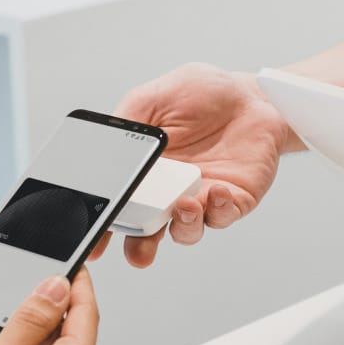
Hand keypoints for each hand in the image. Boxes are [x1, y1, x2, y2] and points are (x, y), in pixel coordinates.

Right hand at [88, 63, 293, 267]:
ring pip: (187, 230)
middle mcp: (170, 194)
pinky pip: (224, 215)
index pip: (122, 208)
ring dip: (183, 224)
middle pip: (150, 233)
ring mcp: (201, 199)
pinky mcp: (234, 200)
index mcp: (144, 175)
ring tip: (184, 205)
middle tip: (140, 251)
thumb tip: (104, 151)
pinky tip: (216, 189)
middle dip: (141, 247)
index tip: (97, 243)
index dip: (107, 229)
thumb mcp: (150, 100)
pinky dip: (219, 208)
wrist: (247, 93)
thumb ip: (126, 127)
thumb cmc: (198, 95)